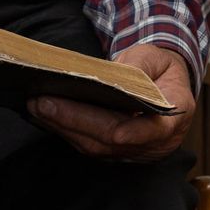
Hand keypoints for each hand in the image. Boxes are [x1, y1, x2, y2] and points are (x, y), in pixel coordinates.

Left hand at [29, 43, 195, 162]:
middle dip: (73, 121)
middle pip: (110, 139)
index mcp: (173, 117)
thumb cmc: (161, 68)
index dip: (128, 132)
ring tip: (36, 106)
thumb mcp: (156, 57)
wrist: (167, 84)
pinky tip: (45, 115)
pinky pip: (90, 145)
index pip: (150, 130)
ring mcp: (135, 150)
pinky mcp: (117, 152)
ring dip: (63, 127)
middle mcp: (155, 142)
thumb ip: (138, 66)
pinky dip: (67, 130)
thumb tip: (108, 75)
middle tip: (40, 102)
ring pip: (96, 147)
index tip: (106, 129)